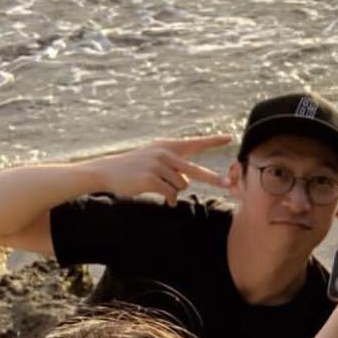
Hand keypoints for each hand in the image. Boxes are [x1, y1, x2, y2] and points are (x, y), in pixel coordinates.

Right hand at [96, 134, 230, 204]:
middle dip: (213, 179)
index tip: (230, 138)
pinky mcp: (151, 178)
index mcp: (168, 146)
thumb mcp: (155, 160)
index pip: (195, 143)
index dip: (213, 141)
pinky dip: (170, 199)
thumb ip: (173, 167)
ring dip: (175, 191)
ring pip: (182, 186)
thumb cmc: (134, 168)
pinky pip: (171, 194)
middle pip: (196, 170)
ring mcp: (158, 165)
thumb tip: (186, 180)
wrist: (107, 171)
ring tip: (159, 187)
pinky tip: (162, 198)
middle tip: (228, 184)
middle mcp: (165, 153)